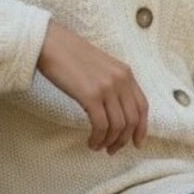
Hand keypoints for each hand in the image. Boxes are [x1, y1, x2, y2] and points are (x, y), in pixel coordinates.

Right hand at [37, 20, 148, 153]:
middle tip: (112, 150)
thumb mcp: (101, 67)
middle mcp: (120, 80)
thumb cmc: (71, 56)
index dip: (142, 128)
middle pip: (132, 119)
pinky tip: (91, 142)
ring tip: (98, 147)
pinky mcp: (90, 95)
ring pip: (118, 126)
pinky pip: (101, 126)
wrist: (51, 44)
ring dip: (110, 142)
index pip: (142, 106)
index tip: (136, 143)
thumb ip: (113, 85)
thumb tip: (114, 113)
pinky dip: (98, 138)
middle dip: (124, 140)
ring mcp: (106, 87)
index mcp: (125, 73)